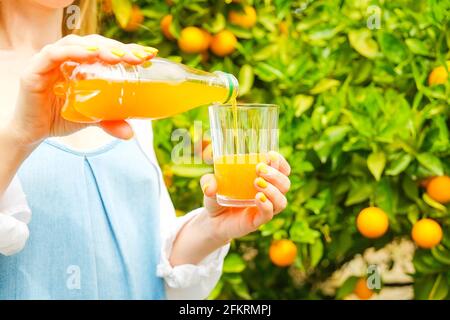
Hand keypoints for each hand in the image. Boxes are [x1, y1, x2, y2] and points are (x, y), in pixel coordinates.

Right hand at [9, 34, 157, 147]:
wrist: (33, 132)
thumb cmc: (62, 116)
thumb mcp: (92, 117)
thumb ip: (110, 120)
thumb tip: (131, 134)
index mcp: (82, 63)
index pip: (107, 49)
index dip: (128, 49)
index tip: (148, 55)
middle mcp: (68, 57)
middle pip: (94, 43)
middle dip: (118, 47)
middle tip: (137, 57)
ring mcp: (51, 61)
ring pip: (76, 43)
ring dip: (99, 47)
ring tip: (118, 57)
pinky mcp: (36, 69)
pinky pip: (53, 54)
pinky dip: (73, 52)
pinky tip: (90, 55)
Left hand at [200, 151, 290, 243]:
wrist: (212, 221)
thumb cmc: (217, 197)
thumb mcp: (210, 185)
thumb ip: (208, 181)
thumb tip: (211, 187)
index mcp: (262, 180)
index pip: (282, 169)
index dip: (280, 162)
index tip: (270, 154)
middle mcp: (268, 194)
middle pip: (285, 183)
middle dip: (276, 174)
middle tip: (259, 169)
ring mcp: (264, 208)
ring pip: (282, 200)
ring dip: (273, 190)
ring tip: (257, 183)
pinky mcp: (257, 221)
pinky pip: (269, 214)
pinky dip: (266, 205)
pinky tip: (257, 198)